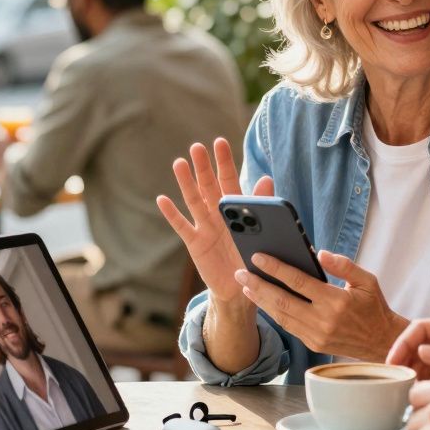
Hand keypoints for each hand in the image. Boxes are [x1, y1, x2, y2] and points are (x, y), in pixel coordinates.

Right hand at [156, 138, 273, 305]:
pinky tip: (162, 199)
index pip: (229, 180)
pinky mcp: (195, 243)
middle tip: (196, 147)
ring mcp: (204, 226)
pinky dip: (172, 213)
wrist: (242, 287)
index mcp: (235, 208)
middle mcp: (218, 213)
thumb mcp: (263, 231)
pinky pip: (182, 226)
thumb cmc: (253, 255)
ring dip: (186, 183)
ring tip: (179, 163)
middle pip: (208, 185)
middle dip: (203, 166)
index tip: (219, 142)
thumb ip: (262, 205)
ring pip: (193, 200)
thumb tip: (267, 179)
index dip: (224, 162)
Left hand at [236, 250, 408, 360]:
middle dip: (258, 285)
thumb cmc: (374, 307)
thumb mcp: (367, 281)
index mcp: (336, 300)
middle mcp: (323, 320)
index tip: (258, 257)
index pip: (298, 281)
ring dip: (260, 300)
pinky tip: (262, 301)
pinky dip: (272, 313)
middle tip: (240, 272)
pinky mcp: (313, 344)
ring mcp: (316, 335)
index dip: (275, 268)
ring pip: (280, 316)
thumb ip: (344, 265)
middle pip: (281, 300)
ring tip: (246, 285)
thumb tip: (320, 253)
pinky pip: (288, 326)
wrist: (382, 342)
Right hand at [387, 314, 429, 411]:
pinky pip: (427, 373)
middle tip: (392, 379)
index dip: (403, 343)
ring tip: (401, 389)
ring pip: (418, 358)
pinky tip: (414, 394)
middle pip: (416, 342)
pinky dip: (418, 382)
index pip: (421, 328)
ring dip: (409, 371)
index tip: (393, 363)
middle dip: (402, 358)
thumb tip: (422, 350)